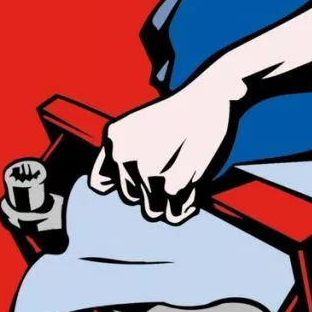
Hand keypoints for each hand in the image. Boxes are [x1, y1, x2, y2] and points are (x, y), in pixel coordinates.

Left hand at [90, 75, 239, 223]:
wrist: (209, 97)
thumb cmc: (181, 113)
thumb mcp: (141, 125)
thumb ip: (128, 155)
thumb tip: (131, 193)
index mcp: (114, 138)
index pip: (101, 183)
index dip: (123, 184)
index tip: (141, 179)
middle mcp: (123, 156)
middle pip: (130, 198)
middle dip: (151, 191)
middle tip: (175, 172)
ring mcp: (146, 172)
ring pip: (151, 210)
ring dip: (168, 202)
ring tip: (186, 183)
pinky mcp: (171, 185)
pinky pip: (174, 214)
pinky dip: (184, 209)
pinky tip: (194, 198)